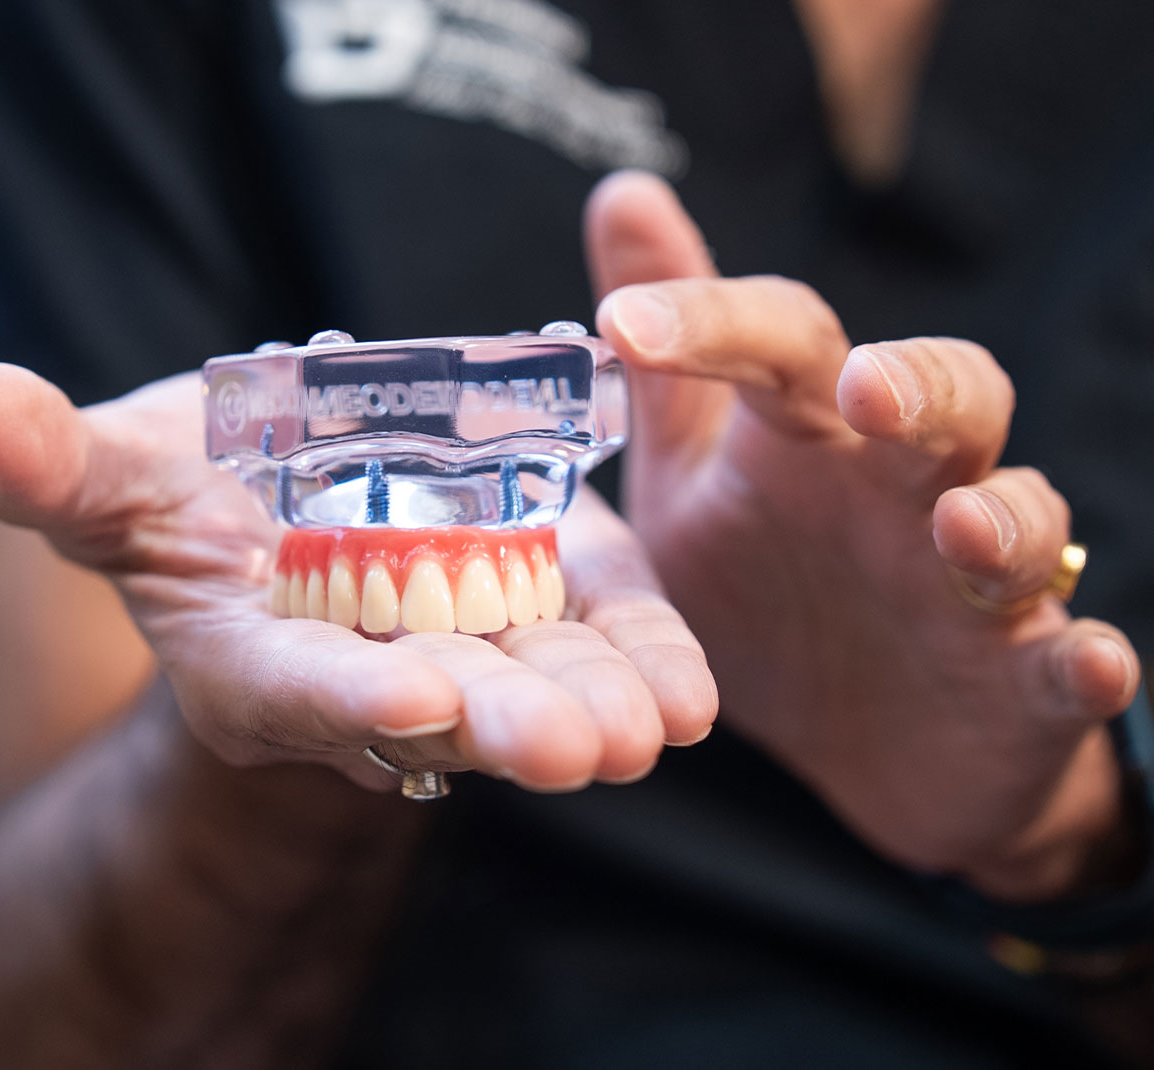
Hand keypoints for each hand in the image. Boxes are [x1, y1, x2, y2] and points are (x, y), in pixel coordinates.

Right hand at [0, 363, 716, 794]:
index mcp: (250, 660)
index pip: (292, 687)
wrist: (280, 486)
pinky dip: (635, 663)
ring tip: (650, 731)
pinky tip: (689, 694)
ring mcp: (454, 644)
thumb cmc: (181, 490)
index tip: (413, 695)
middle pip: (429, 709)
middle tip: (571, 750)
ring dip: (586, 709)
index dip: (345, 693)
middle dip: (495, 727)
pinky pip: (584, 641)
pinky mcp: (528, 603)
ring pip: (522, 687)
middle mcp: (359, 673)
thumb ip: (59, 464)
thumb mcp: (118, 473)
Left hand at [585, 172, 1141, 898]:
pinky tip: (1086, 660)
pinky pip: (1072, 661)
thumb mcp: (693, 482)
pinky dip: (1086, 661)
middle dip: (922, 384)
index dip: (710, 320)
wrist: (856, 743)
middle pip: (952, 396)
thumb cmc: (772, 591)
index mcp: (816, 437)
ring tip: (959, 526)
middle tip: (867, 391)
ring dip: (1005, 518)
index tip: (618, 321)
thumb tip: (623, 193)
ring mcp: (979, 581)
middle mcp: (909, 488)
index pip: (785, 344)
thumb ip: (664, 371)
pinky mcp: (1025, 678)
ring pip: (1027, 516)